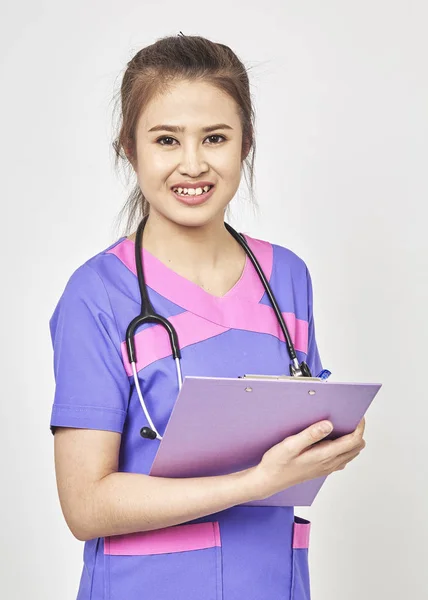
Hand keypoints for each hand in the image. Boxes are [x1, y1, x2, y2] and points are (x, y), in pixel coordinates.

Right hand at [250, 417, 365, 500]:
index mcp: (324, 456)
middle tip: (349, 418)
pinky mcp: (322, 469)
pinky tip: (332, 439)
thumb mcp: (290, 445)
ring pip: (351, 454)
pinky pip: (342, 458)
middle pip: (356, 447)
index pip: (353, 441)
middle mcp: (329, 463)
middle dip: (357, 431)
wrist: (268, 481)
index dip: (359, 427)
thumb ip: (310, 434)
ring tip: (342, 426)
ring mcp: (327, 468)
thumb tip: (329, 424)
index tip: (356, 415)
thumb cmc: (277, 463)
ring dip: (352, 440)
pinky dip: (344, 447)